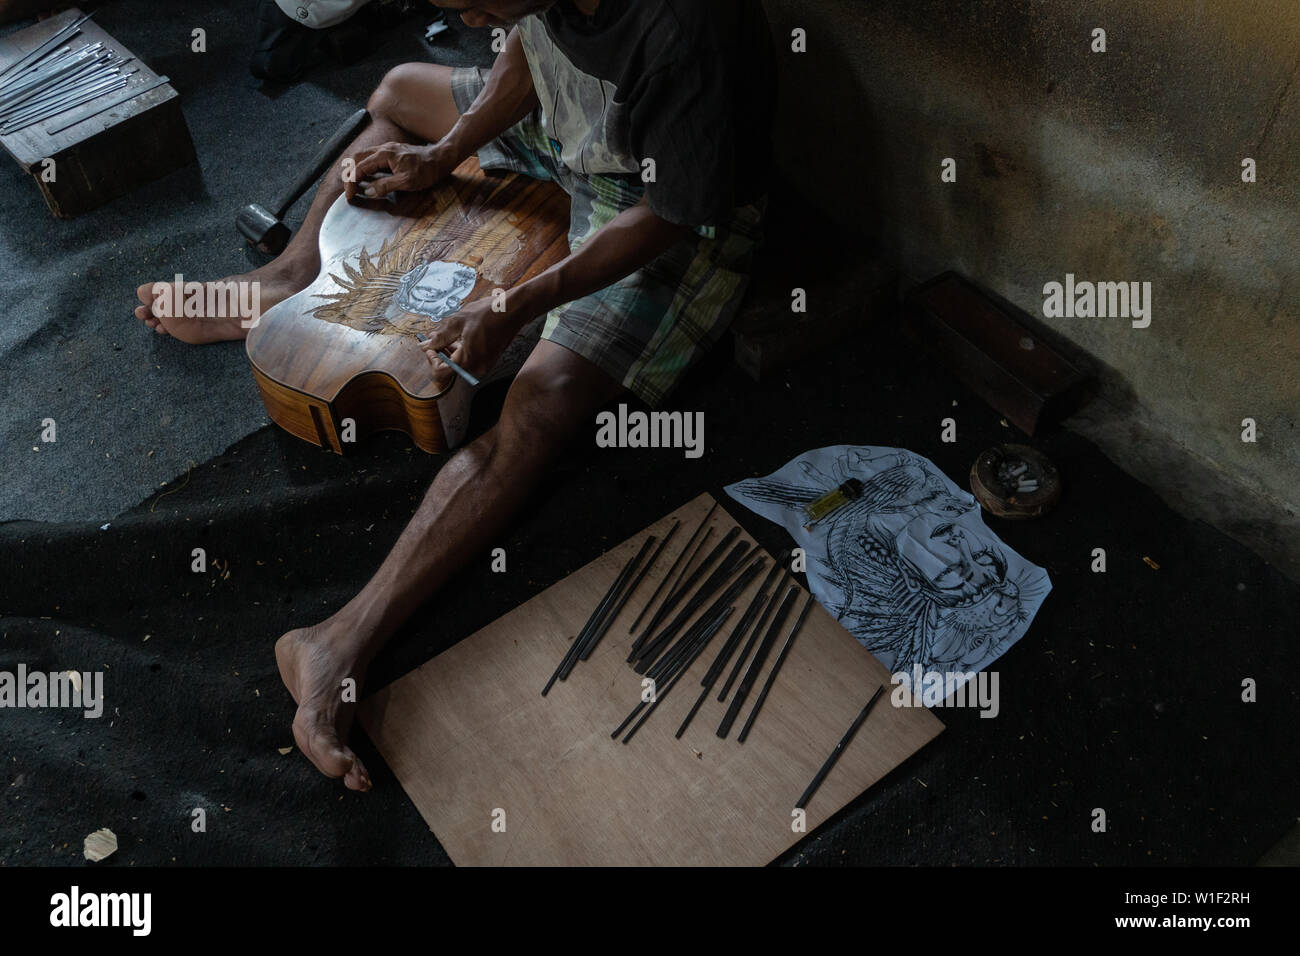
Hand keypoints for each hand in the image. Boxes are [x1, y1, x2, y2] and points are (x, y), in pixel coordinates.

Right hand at [342, 142, 457, 199]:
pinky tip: (370, 177)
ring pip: (364, 156)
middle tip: (350, 190)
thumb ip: (385, 186)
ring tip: (356, 184)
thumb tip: (368, 191)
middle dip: (350, 174)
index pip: (360, 167)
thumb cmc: (426, 170)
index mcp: (384, 155)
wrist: (441, 158)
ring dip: (357, 170)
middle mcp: (383, 149)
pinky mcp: (393, 152)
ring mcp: (388, 149)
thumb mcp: (406, 182)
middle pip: (357, 158)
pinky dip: (367, 167)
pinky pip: (373, 157)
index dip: (352, 182)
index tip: (349, 195)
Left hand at [419, 293, 529, 391]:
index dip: (432, 359)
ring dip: (450, 351)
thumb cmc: (490, 313)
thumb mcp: (459, 321)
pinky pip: (469, 360)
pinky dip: (462, 350)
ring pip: (459, 364)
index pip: (441, 372)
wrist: (514, 310)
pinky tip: (461, 335)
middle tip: (436, 336)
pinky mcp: (488, 360)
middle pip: (450, 368)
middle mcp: (477, 368)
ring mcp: (484, 365)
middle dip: (441, 353)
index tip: (429, 345)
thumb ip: (440, 337)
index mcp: (468, 360)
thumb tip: (425, 345)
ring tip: (450, 333)